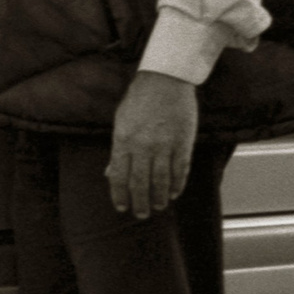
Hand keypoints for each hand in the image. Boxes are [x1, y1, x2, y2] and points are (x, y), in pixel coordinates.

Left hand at [107, 70, 198, 218]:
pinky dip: (178, 184)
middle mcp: (143, 146)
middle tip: (142, 214)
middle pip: (140, 184)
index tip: (122, 207)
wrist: (165, 78)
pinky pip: (180, 170)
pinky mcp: (183, 142)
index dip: (120, 195)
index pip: (119, 176)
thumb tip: (110, 173)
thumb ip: (117, 150)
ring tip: (159, 206)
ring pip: (161, 181)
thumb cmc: (139, 99)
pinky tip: (175, 192)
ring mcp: (164, 145)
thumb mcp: (121, 121)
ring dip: (159, 197)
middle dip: (140, 203)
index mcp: (123, 140)